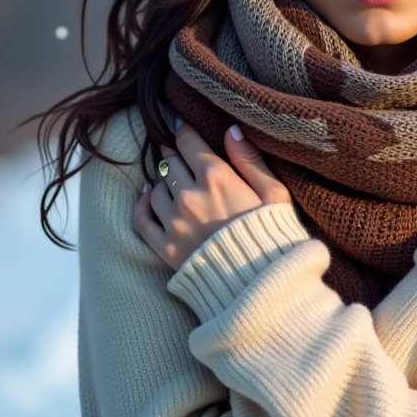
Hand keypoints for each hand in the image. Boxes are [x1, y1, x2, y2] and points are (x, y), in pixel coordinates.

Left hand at [132, 119, 291, 269]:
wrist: (261, 287)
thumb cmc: (275, 239)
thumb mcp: (275, 194)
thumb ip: (251, 160)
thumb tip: (231, 129)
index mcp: (217, 177)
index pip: (187, 141)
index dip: (184, 131)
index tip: (182, 129)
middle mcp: (189, 195)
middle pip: (169, 162)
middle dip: (175, 157)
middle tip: (182, 158)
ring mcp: (173, 222)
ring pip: (156, 187)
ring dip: (164, 183)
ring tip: (175, 184)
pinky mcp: (164, 247)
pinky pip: (141, 219)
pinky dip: (142, 205)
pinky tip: (148, 197)